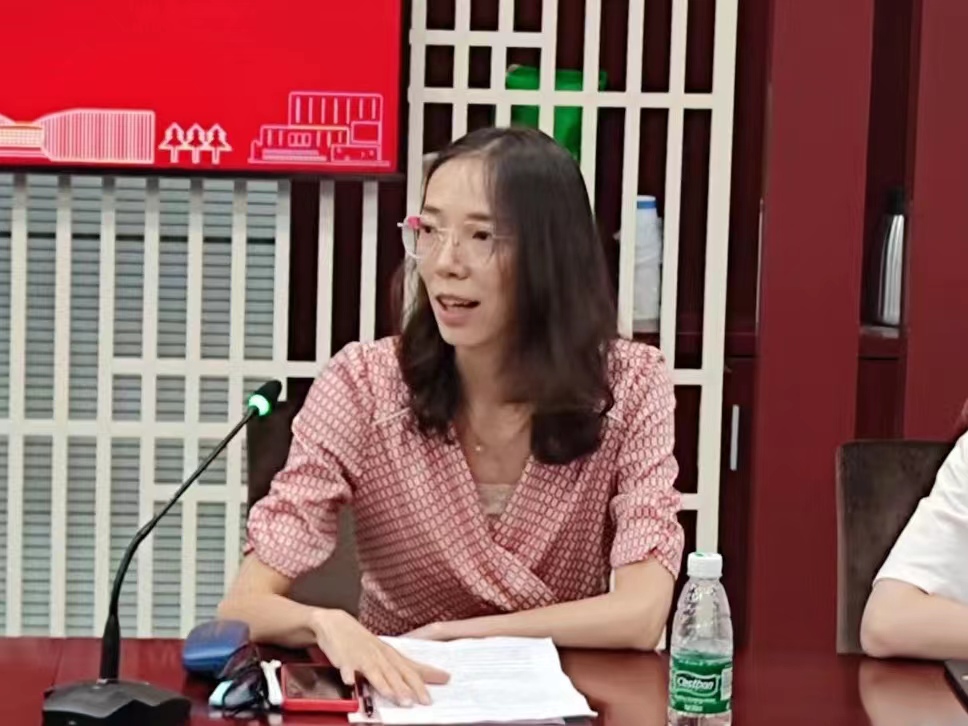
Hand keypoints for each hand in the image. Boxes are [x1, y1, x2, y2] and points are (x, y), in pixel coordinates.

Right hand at [310, 609, 449, 705]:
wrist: (336, 624)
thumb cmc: (363, 642)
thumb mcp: (385, 652)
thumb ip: (403, 667)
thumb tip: (428, 677)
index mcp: (390, 655)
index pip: (410, 668)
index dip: (424, 679)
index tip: (440, 687)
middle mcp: (379, 655)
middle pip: (396, 673)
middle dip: (408, 688)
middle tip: (419, 701)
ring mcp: (361, 657)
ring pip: (375, 673)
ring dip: (385, 685)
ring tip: (395, 698)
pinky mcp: (344, 658)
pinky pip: (346, 667)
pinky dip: (348, 674)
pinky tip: (350, 681)